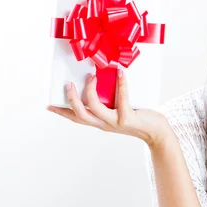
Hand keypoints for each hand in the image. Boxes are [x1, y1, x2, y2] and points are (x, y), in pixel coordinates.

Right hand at [46, 71, 168, 147]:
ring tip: (92, 76)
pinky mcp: (128, 117)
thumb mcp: (119, 112)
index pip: (77, 118)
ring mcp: (115, 122)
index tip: (49, 105)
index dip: (62, 112)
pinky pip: (122, 99)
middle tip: (68, 83)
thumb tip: (102, 81)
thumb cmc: (139, 119)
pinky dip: (121, 84)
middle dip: (71, 99)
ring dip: (90, 91)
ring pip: (94, 108)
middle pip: (80, 114)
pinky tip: (120, 73)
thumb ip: (109, 103)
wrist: (157, 134)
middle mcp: (105, 124)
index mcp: (100, 123)